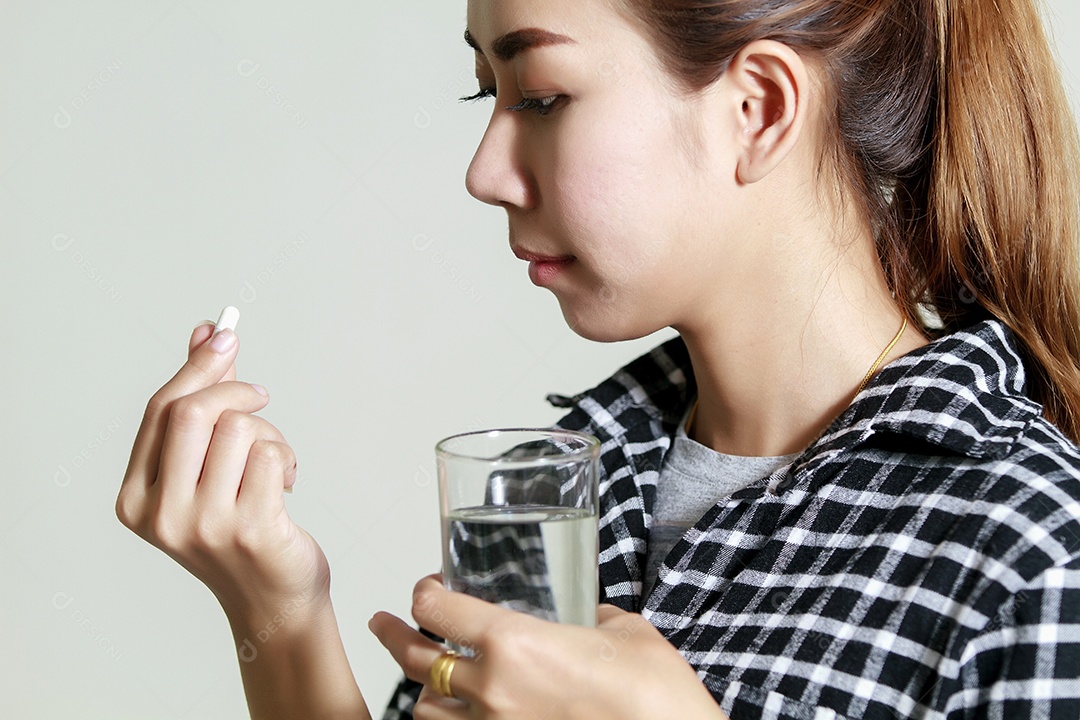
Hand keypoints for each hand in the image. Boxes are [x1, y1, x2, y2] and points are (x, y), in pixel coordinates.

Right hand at [116, 322, 328, 619]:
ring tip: (275, 461)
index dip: (197, 367)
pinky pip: (272, 455)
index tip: (224, 334)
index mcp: (134, 498)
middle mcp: (161, 515)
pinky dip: (287, 458)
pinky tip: (286, 484)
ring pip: (239, 429)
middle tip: (262, 395)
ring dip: (269, 434)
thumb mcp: (206, 468)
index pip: (160, 411)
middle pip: (193, 412)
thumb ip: (201, 401)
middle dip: (235, 390)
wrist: (272, 599)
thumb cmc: (238, 527)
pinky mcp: (251, 529)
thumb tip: (206, 333)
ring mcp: (205, 525)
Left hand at [369, 575, 727, 719]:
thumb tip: (583, 619)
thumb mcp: (626, 633)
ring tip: (428, 681)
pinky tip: (462, 714)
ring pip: (426, 711)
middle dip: (392, 635)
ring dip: (423, 692)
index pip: (439, 608)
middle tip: (382, 623)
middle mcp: (493, 691)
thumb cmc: (657, 700)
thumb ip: (590, 618)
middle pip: (414, 659)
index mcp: (516, 644)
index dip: (424, 592)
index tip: (427, 588)